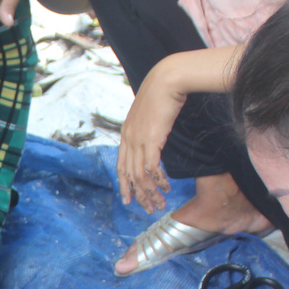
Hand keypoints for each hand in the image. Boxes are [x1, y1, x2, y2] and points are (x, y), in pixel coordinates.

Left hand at [118, 59, 189, 212]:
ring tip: (159, 204)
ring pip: (139, 175)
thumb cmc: (163, 94)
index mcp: (126, 133)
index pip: (121, 165)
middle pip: (128, 174)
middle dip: (137, 194)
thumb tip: (155, 138)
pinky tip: (165, 187)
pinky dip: (158, 180)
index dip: (124, 184)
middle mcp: (128, 138)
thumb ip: (149, 129)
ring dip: (150, 192)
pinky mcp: (151, 139)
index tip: (128, 199)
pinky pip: (151, 168)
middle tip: (146, 208)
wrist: (167, 80)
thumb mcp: (151, 115)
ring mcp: (138, 139)